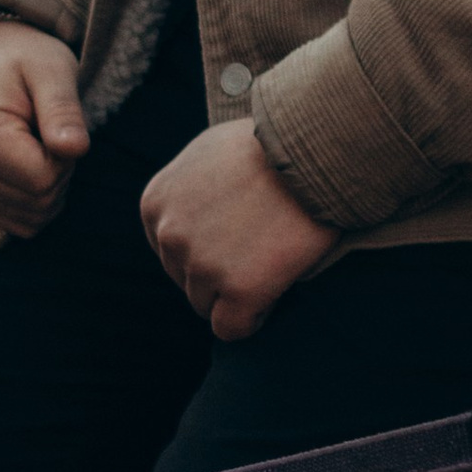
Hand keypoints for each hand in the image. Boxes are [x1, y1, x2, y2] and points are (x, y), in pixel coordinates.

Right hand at [0, 22, 90, 236]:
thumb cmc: (25, 59)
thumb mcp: (52, 71)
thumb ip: (63, 110)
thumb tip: (75, 149)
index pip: (41, 179)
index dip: (65, 157)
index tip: (58, 126)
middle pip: (37, 202)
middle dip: (59, 173)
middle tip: (51, 133)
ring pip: (31, 219)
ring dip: (49, 188)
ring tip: (39, 145)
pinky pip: (19, 223)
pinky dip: (36, 201)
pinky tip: (31, 165)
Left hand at [139, 121, 339, 338]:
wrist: (315, 148)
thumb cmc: (272, 143)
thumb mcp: (208, 152)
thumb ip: (188, 187)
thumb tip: (192, 212)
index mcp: (155, 203)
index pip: (169, 251)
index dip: (205, 249)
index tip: (236, 237)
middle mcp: (170, 236)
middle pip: (185, 279)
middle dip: (218, 271)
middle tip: (259, 248)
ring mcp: (202, 265)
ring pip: (206, 305)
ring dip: (236, 293)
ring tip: (271, 262)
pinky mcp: (240, 289)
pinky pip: (231, 328)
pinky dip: (250, 319)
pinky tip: (272, 295)